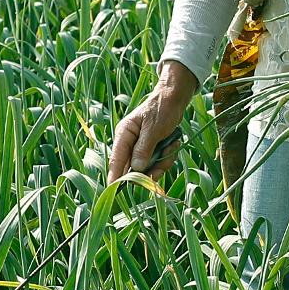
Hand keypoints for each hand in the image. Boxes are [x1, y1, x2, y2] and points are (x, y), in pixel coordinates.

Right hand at [108, 61, 198, 183]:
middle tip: (163, 162)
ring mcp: (140, 146)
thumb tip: (136, 169)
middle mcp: (129, 142)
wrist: (175, 99)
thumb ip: (144, 149)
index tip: (114, 189)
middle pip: (134, 167)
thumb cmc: (162, 109)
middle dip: (151, 167)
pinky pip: (157, 162)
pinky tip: (173, 144)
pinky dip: (167, 156)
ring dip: (162, 161)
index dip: (115, 175)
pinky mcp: (150, 149)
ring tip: (172, 145)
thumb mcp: (154, 129)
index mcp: (124, 133)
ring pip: (148, 167)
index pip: (116, 159)